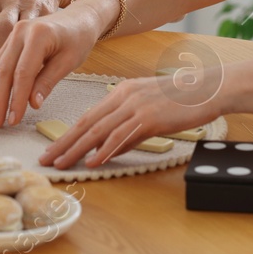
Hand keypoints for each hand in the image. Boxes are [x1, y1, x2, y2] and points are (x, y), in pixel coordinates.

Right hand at [0, 10, 99, 128]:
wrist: (79, 17)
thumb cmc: (78, 38)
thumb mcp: (69, 61)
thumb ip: (48, 81)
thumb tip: (33, 104)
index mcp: (37, 35)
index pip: (23, 72)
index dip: (16, 98)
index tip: (14, 120)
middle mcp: (19, 32)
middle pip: (3, 70)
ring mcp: (12, 35)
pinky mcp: (10, 40)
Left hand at [40, 72, 224, 169]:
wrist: (207, 89)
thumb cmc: (181, 101)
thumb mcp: (148, 111)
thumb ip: (127, 129)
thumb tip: (109, 149)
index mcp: (120, 93)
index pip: (88, 116)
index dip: (67, 134)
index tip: (53, 149)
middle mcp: (123, 97)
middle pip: (86, 123)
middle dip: (63, 143)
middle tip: (45, 159)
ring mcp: (135, 106)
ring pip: (98, 130)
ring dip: (77, 149)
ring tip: (61, 163)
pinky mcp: (149, 117)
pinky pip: (122, 135)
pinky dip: (105, 149)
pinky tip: (93, 160)